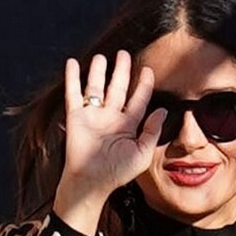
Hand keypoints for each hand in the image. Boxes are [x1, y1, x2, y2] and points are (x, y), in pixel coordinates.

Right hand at [53, 50, 165, 235]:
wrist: (91, 182)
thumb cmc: (117, 173)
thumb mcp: (142, 153)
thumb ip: (152, 131)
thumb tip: (162, 110)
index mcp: (127, 126)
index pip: (138, 100)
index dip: (143, 85)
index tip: (147, 69)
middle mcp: (110, 118)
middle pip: (117, 88)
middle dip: (121, 71)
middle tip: (124, 54)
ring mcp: (93, 116)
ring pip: (97, 88)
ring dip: (99, 71)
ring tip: (102, 56)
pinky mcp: (76, 117)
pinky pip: (74, 93)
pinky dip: (73, 78)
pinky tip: (73, 63)